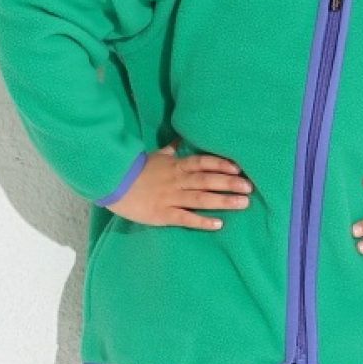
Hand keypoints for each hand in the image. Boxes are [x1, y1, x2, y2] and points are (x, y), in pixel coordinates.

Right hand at [103, 137, 252, 229]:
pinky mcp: (163, 214)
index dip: (221, 164)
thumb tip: (180, 139)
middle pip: (207, 180)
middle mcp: (177, 180)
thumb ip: (171, 149)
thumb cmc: (136, 170)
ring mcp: (171, 197)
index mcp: (176, 165)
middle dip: (229, 183)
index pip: (202, 162)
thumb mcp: (156, 155)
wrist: (113, 184)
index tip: (238, 167)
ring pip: (201, 198)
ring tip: (243, 203)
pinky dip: (202, 221)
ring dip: (223, 201)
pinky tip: (218, 224)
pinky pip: (185, 218)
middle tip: (249, 187)